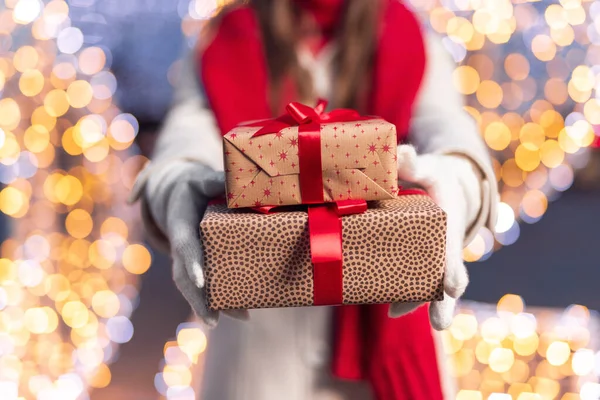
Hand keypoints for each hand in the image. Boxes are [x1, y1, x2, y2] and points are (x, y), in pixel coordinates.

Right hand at [146, 162, 248, 326]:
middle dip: (197, 298)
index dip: (192, 262)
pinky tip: (238, 312)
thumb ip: (219, 182)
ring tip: (228, 321)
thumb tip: (244, 188)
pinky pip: (201, 284)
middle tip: (213, 319)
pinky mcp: (194, 264)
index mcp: (180, 222)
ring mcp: (184, 257)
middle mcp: (179, 244)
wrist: (174, 194)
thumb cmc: (194, 186)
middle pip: (183, 276)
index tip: (200, 280)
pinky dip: (215, 299)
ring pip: (190, 286)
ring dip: (206, 305)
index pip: (185, 244)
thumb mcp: (204, 180)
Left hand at [389, 145, 473, 329]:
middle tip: (440, 324)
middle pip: (448, 275)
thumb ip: (413, 162)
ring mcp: (437, 255)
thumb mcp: (429, 167)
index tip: (450, 286)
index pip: (452, 246)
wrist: (452, 186)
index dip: (451, 266)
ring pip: (433, 284)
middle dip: (444, 300)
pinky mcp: (423, 260)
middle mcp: (448, 243)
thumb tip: (399, 152)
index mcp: (451, 219)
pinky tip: (393, 308)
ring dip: (422, 302)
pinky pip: (418, 279)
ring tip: (402, 316)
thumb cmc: (437, 177)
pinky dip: (407, 294)